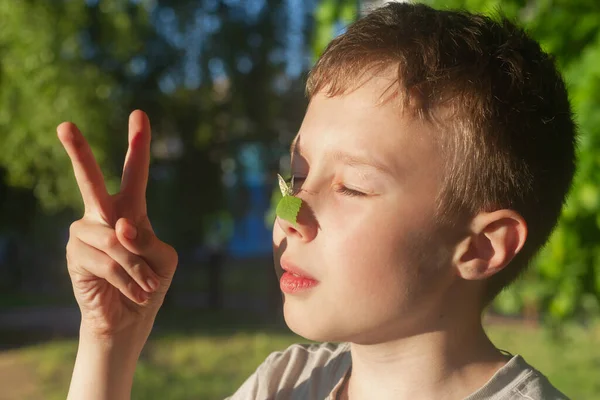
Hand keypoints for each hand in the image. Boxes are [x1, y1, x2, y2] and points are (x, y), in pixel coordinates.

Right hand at [58, 110, 177, 339]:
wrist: (132, 316)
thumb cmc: (150, 282)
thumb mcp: (163, 258)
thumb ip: (148, 240)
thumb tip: (119, 227)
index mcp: (130, 210)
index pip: (133, 173)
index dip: (137, 145)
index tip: (139, 114)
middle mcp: (103, 216)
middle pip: (89, 181)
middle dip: (78, 153)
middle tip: (65, 125)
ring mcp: (85, 235)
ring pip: (112, 239)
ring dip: (136, 265)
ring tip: (145, 284)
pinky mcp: (75, 257)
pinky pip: (106, 262)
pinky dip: (127, 279)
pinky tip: (133, 292)